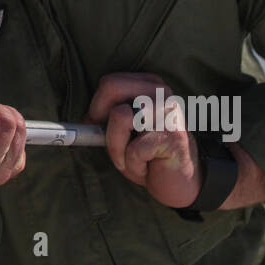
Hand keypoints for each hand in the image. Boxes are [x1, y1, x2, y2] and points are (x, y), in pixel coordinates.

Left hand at [85, 72, 201, 208]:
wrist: (182, 182)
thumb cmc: (149, 156)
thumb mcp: (123, 134)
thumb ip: (105, 120)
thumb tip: (82, 120)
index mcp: (149, 84)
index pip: (109, 82)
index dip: (96, 107)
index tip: (97, 126)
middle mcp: (161, 92)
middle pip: (110, 87)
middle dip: (102, 120)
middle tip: (113, 142)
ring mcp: (168, 111)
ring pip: (119, 116)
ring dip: (118, 148)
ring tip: (135, 158)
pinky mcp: (172, 135)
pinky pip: (132, 150)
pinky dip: (133, 166)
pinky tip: (150, 166)